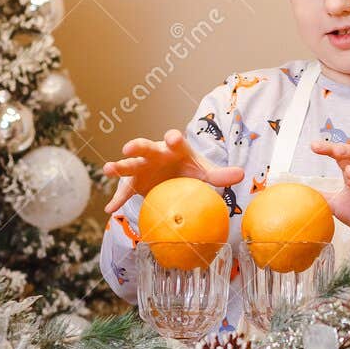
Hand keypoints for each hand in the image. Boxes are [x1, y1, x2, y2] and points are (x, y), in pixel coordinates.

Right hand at [102, 129, 244, 214]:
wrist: (176, 177)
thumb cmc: (191, 170)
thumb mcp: (205, 172)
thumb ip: (221, 174)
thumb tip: (241, 175)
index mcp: (174, 147)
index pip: (174, 139)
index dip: (172, 138)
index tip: (172, 139)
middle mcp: (155, 153)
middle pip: (145, 147)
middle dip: (137, 147)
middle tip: (129, 148)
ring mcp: (142, 167)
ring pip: (129, 165)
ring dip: (118, 167)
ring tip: (108, 169)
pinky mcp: (135, 182)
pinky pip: (125, 191)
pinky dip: (117, 200)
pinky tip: (109, 210)